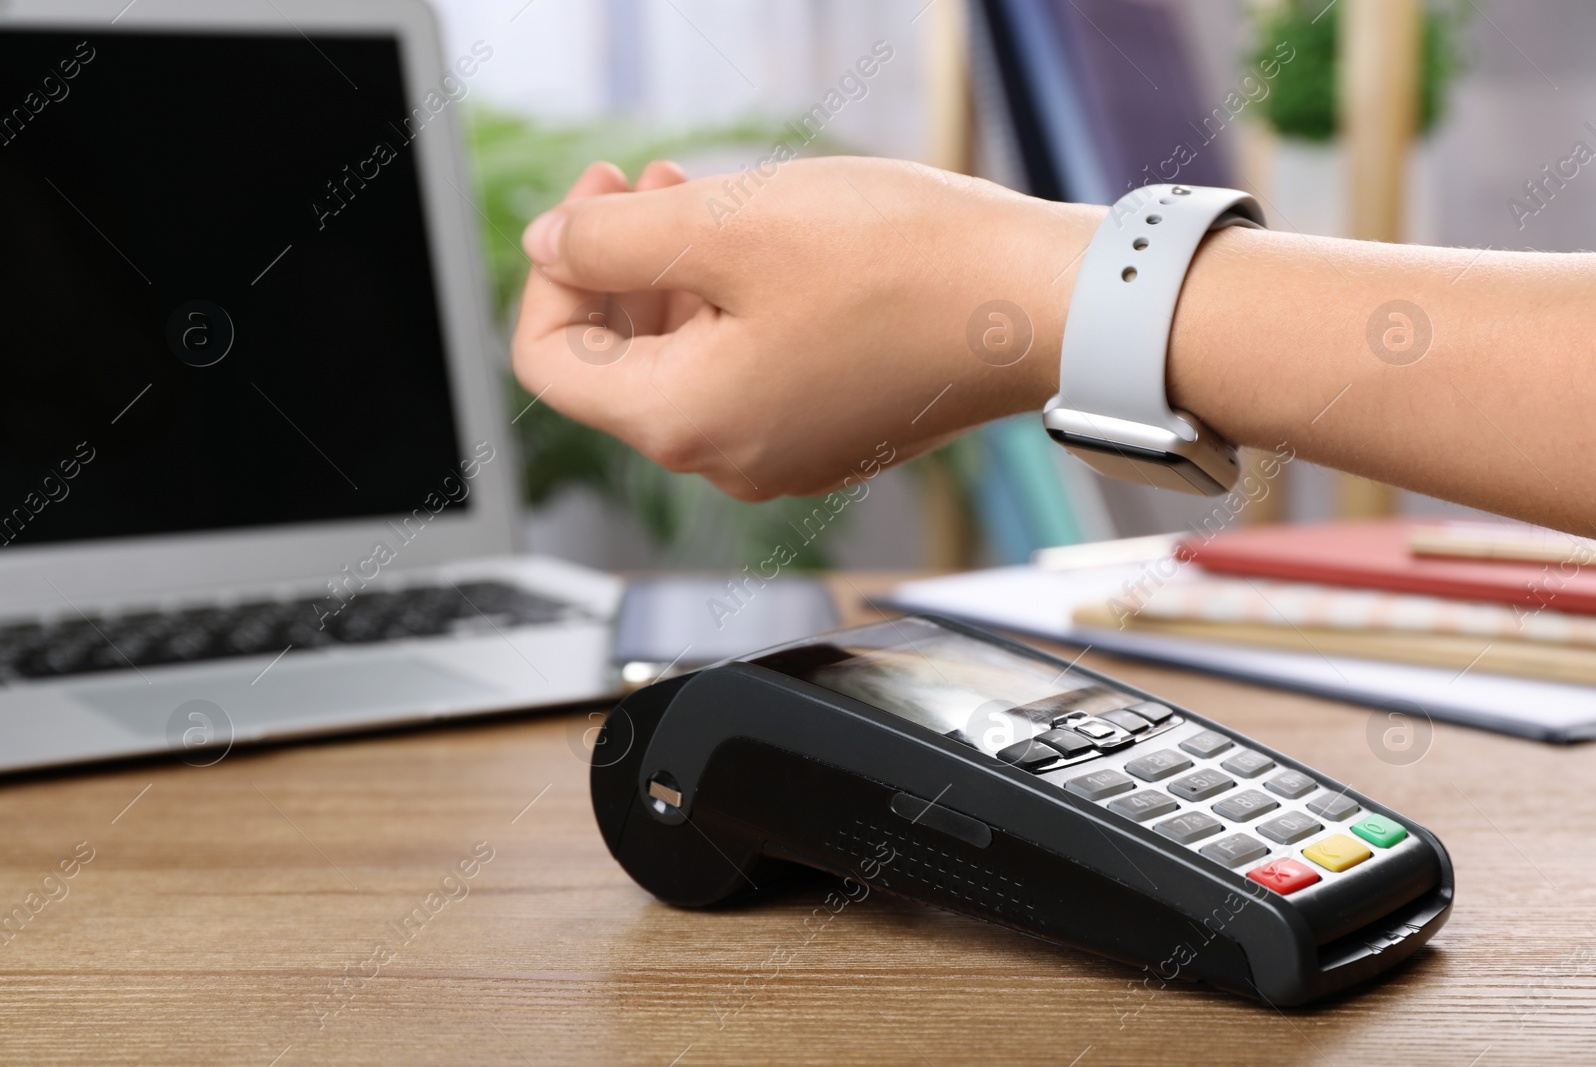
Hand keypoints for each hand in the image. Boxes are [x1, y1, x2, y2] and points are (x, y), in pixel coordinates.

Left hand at [511, 156, 1097, 499]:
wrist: (1038, 308)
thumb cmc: (900, 267)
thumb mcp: (729, 226)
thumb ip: (611, 240)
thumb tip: (546, 245)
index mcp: (683, 421)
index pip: (549, 360)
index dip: (551, 271)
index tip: (593, 200)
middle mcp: (726, 458)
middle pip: (616, 366)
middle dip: (616, 267)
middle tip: (649, 183)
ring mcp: (782, 454)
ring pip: (683, 365)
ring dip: (674, 281)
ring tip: (708, 202)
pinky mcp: (829, 433)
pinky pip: (745, 375)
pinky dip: (732, 312)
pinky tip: (766, 252)